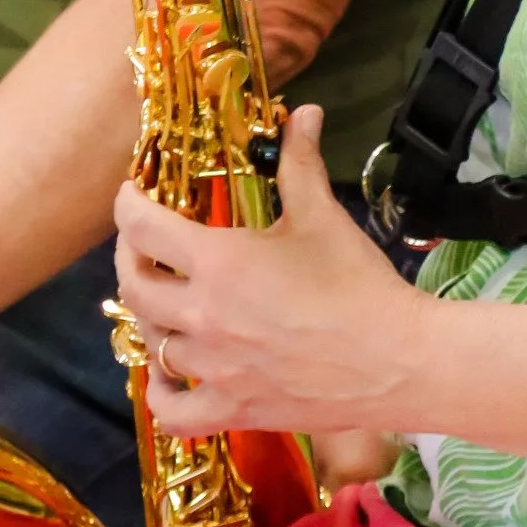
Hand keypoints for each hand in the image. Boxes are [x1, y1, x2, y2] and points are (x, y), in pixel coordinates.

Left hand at [112, 106, 430, 440]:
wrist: (398, 361)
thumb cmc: (358, 284)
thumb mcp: (321, 216)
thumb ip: (298, 162)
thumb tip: (302, 113)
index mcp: (218, 262)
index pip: (141, 227)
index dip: (127, 204)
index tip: (133, 195)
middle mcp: (202, 316)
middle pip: (132, 285)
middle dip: (130, 257)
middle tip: (144, 244)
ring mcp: (213, 369)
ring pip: (151, 343)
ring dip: (154, 318)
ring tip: (168, 303)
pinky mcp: (233, 409)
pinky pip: (171, 413)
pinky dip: (160, 395)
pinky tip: (168, 376)